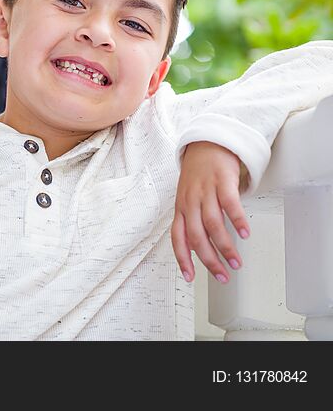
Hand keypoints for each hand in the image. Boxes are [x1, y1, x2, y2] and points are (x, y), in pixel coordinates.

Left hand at [171, 141, 250, 284]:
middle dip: (209, 259)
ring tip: (236, 261)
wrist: (206, 144)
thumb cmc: (198, 175)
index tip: (190, 277)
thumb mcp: (188, 199)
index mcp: (180, 208)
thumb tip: (197, 249)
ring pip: (213, 224)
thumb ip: (191, 222)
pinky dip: (238, 220)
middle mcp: (190, 201)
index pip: (177, 238)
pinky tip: (245, 233)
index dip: (183, 259)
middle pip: (196, 236)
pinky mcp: (223, 181)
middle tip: (222, 275)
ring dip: (225, 246)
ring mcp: (206, 191)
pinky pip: (230, 204)